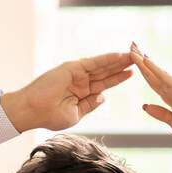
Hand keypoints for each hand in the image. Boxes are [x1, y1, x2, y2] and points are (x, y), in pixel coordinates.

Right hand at [0, 52, 133, 132]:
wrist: (33, 111)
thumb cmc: (50, 116)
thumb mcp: (76, 114)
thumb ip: (90, 105)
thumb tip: (103, 97)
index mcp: (82, 93)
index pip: (104, 84)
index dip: (118, 79)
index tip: (132, 74)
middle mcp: (81, 81)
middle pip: (106, 72)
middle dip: (122, 66)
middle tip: (138, 59)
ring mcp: (76, 73)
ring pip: (102, 66)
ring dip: (117, 60)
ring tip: (133, 55)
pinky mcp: (72, 68)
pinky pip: (93, 62)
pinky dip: (106, 59)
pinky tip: (118, 55)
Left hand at [129, 41, 171, 141]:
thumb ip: (159, 113)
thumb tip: (144, 106)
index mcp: (168, 96)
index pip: (151, 80)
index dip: (142, 70)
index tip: (132, 59)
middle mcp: (170, 89)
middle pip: (150, 72)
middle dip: (139, 60)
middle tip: (130, 45)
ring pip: (154, 71)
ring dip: (142, 60)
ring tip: (132, 46)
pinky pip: (163, 77)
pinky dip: (154, 68)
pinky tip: (145, 59)